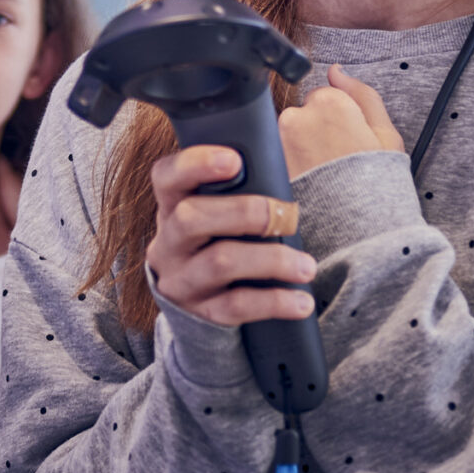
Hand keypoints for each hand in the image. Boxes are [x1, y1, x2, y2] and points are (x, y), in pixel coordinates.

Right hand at [144, 145, 317, 326]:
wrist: (199, 302)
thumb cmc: (220, 239)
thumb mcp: (214, 210)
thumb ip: (237, 186)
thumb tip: (275, 159)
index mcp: (172, 206)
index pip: (166, 176)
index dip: (195, 164)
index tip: (234, 161)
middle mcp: (168, 243)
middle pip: (191, 218)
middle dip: (245, 212)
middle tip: (287, 216)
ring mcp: (181, 281)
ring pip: (220, 263)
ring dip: (271, 260)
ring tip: (306, 266)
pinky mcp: (201, 312)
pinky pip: (236, 306)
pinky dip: (274, 301)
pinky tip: (301, 301)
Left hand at [278, 65, 402, 179]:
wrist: (359, 231)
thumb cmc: (378, 184)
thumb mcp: (386, 135)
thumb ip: (362, 94)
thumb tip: (336, 71)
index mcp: (329, 102)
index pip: (323, 99)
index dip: (338, 122)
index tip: (346, 143)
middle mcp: (298, 116)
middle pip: (301, 116)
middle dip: (314, 133)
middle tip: (333, 162)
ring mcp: (278, 142)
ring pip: (287, 137)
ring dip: (299, 150)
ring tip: (320, 176)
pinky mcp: (267, 166)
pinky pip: (275, 158)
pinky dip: (288, 167)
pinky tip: (307, 184)